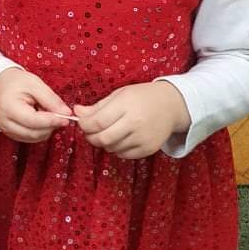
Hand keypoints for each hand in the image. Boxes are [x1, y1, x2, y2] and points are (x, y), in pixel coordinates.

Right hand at [0, 67, 72, 142]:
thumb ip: (51, 100)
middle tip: (58, 113)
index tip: (66, 117)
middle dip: (50, 125)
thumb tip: (66, 113)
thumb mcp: (36, 85)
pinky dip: (40, 131)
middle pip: (34, 133)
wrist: (1, 83)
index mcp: (8, 107)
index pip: (33, 121)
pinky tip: (39, 118)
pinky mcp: (10, 134)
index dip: (52, 121)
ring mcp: (5, 130)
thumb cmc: (17, 82)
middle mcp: (4, 122)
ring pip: (34, 138)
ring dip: (45, 128)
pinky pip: (30, 138)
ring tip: (44, 111)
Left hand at [74, 81, 190, 158]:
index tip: (82, 123)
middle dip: (90, 137)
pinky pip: (123, 154)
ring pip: (111, 148)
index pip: (97, 121)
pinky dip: (116, 148)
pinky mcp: (148, 149)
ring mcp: (142, 138)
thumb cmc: (142, 97)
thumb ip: (98, 106)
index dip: (85, 125)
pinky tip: (120, 138)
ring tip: (108, 132)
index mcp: (126, 106)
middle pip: (103, 138)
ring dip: (104, 143)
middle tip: (90, 132)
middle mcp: (135, 123)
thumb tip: (77, 112)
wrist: (171, 106)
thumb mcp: (119, 95)